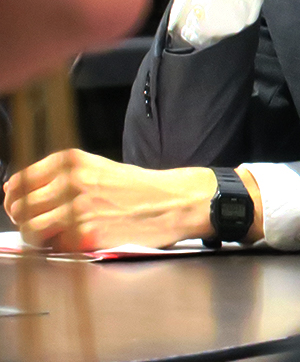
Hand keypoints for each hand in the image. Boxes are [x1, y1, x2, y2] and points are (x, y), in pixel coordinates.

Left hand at [1, 150, 260, 250]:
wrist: (173, 202)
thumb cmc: (138, 188)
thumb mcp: (98, 169)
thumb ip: (62, 178)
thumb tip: (22, 195)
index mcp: (70, 162)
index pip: (18, 182)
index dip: (14, 198)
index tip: (19, 207)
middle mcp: (69, 181)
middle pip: (18, 207)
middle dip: (23, 219)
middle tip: (38, 226)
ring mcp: (76, 208)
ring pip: (29, 229)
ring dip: (37, 237)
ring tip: (54, 237)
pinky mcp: (86, 234)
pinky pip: (52, 246)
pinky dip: (58, 248)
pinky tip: (75, 242)